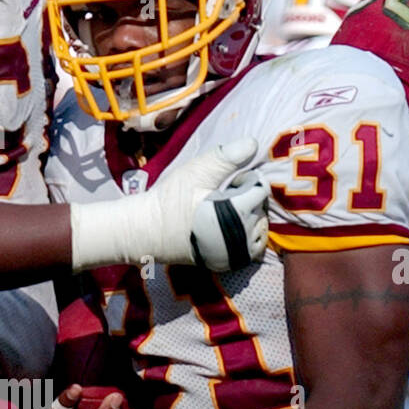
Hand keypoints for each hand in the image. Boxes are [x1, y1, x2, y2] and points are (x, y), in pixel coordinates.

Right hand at [166, 145, 269, 271]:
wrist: (146, 232)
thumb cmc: (170, 200)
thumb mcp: (196, 171)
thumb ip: (227, 157)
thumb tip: (254, 144)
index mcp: (236, 214)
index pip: (261, 190)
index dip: (246, 179)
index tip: (227, 182)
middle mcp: (239, 238)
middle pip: (262, 209)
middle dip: (249, 198)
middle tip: (223, 195)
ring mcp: (234, 255)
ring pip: (260, 230)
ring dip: (250, 217)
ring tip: (227, 210)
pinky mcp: (227, 264)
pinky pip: (251, 249)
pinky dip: (247, 236)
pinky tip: (229, 227)